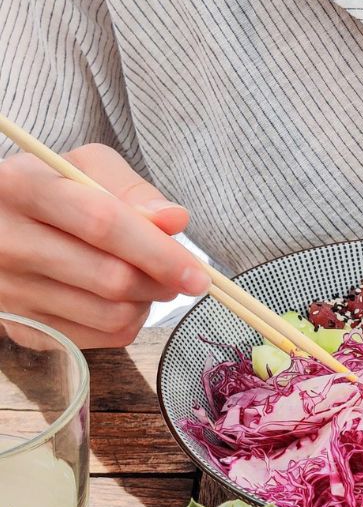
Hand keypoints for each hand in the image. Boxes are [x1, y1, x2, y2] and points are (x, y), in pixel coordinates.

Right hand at [0, 144, 209, 347]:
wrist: (0, 225)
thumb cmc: (53, 191)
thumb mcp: (85, 168)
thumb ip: (133, 190)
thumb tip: (175, 220)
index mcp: (22, 188)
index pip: (103, 224)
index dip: (159, 252)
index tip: (199, 274)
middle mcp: (6, 242)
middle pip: (111, 278)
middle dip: (162, 282)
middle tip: (182, 277)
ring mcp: (11, 292)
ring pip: (111, 315)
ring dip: (148, 302)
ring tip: (148, 281)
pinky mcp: (23, 328)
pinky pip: (102, 337)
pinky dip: (129, 321)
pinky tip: (123, 299)